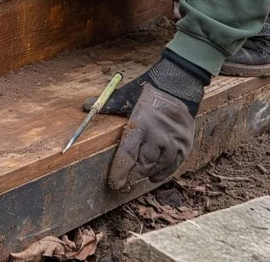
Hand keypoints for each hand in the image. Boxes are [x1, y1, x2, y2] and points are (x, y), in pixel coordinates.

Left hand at [84, 50, 210, 191]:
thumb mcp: (125, 96)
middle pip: (143, 165)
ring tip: (137, 177)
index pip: (127, 155)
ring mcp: (174, 142)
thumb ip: (107, 106)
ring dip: (146, 174)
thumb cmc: (147, 92)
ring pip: (158, 167)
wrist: (177, 86)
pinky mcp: (185, 145)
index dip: (120, 172)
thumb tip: (85, 107)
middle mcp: (158, 136)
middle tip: (124, 182)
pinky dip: (162, 173)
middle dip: (132, 176)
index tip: (114, 183)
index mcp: (140, 125)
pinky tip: (153, 175)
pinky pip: (173, 166)